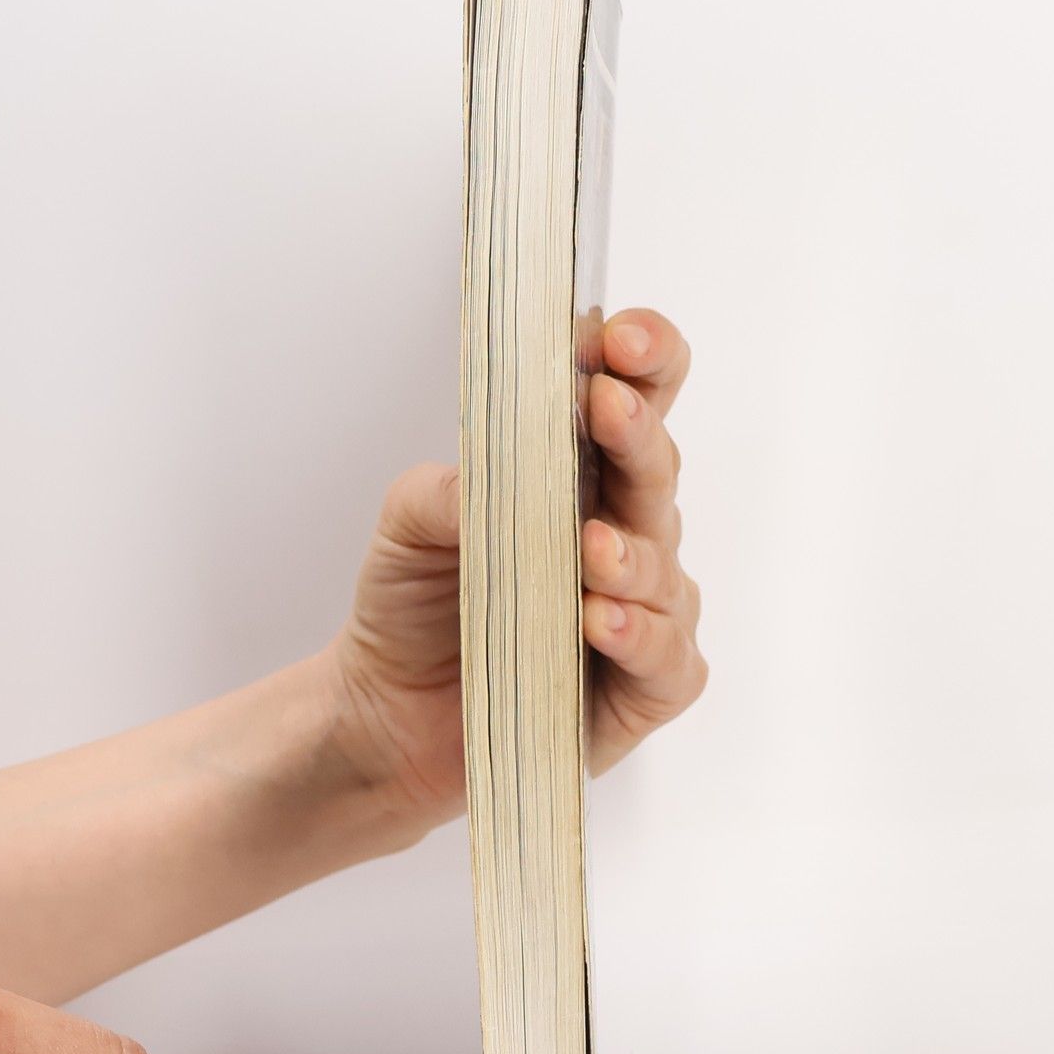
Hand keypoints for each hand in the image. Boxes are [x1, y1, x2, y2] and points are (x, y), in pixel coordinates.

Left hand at [327, 307, 705, 831]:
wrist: (385, 715)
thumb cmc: (411, 606)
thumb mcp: (405, 526)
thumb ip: (445, 489)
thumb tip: (494, 476)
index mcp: (581, 476)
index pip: (636, 397)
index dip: (643, 358)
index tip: (617, 338)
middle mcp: (626, 535)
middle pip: (656, 471)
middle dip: (638, 434)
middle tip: (609, 409)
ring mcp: (642, 612)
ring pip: (665, 570)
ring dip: (631, 554)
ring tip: (590, 551)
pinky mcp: (641, 691)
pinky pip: (668, 659)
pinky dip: (640, 638)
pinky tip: (601, 622)